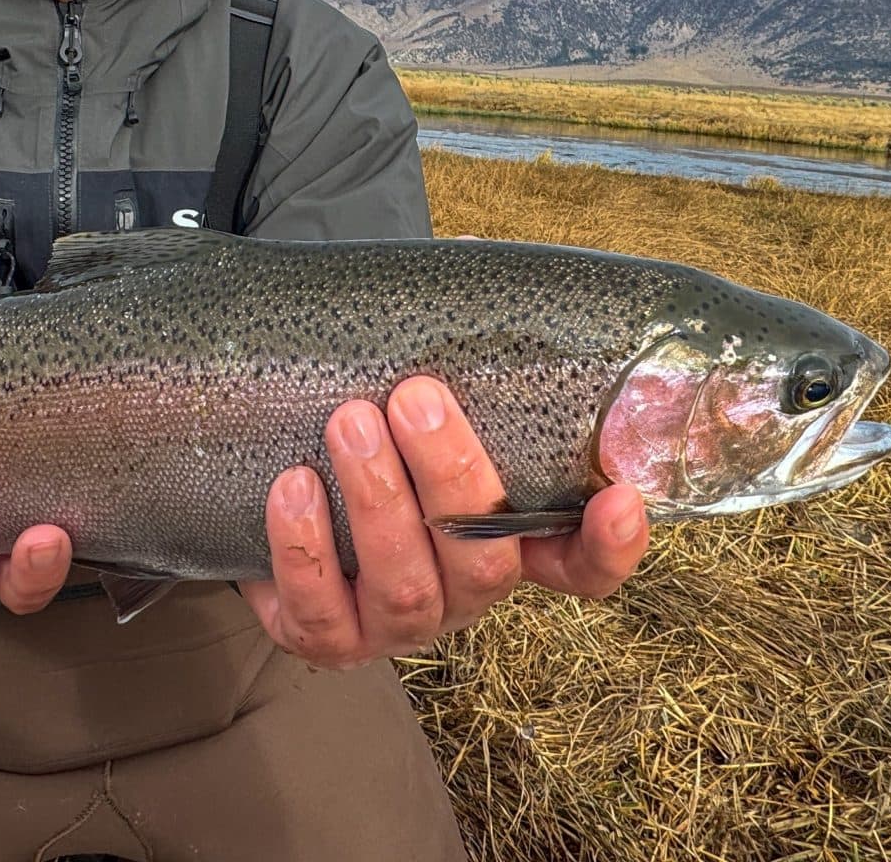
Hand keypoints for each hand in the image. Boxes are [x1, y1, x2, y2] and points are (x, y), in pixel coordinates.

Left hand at [239, 375, 649, 669]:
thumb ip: (460, 344)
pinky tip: (292, 485)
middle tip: (416, 397)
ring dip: (378, 499)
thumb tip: (467, 254)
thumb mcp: (422, 390)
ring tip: (348, 421)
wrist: (270, 477)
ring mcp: (395, 623)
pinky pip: (318, 612)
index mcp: (509, 539)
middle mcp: (462, 591)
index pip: (582, 565)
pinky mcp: (323, 637)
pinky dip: (304, 548)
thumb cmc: (372, 426)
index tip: (619, 496)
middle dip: (453, 477)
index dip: (610, 546)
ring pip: (405, 585)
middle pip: (487, 563)